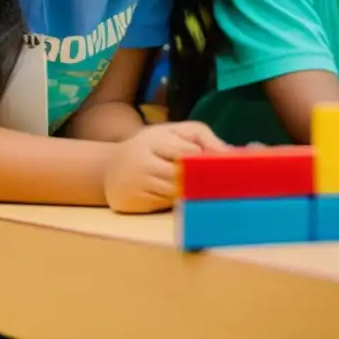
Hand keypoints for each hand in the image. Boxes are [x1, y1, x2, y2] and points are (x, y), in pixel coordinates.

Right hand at [104, 121, 228, 213]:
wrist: (109, 168)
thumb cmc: (151, 147)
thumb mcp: (173, 133)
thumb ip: (202, 137)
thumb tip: (229, 152)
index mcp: (153, 140)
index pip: (188, 152)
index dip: (207, 160)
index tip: (226, 166)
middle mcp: (141, 163)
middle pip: (182, 175)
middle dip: (203, 179)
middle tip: (225, 182)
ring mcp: (136, 185)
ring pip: (176, 193)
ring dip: (193, 192)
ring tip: (208, 190)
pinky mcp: (133, 204)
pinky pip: (165, 205)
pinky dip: (178, 202)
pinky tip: (187, 199)